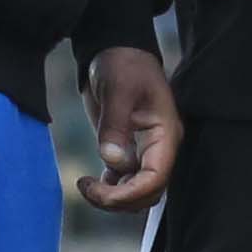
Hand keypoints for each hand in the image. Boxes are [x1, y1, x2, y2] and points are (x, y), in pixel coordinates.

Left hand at [79, 42, 181, 208]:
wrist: (116, 52)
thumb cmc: (123, 65)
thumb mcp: (118, 89)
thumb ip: (115, 126)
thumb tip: (113, 161)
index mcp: (165, 134)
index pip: (156, 178)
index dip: (130, 193)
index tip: (100, 191)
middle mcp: (160, 148)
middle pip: (148, 192)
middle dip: (119, 199)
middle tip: (88, 188)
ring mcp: (145, 152)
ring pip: (137, 193)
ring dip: (113, 198)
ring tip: (86, 185)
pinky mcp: (129, 152)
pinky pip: (125, 183)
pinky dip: (109, 189)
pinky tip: (90, 180)